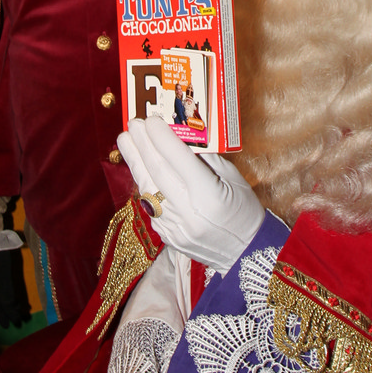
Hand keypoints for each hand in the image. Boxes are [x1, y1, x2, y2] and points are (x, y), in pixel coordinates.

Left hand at [117, 116, 263, 271]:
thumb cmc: (243, 209)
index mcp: (210, 195)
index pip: (179, 160)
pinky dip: (143, 184)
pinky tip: (139, 167)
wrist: (245, 252)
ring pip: (147, 189)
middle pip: (158, 172)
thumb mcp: (232, 178)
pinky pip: (150, 206)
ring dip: (135, 162)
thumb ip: (204, 158)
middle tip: (133, 124)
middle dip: (142, 145)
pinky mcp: (167, 237)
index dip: (162, 138)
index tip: (151, 120)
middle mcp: (189, 213)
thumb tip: (179, 136)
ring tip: (126, 141)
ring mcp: (175, 228)